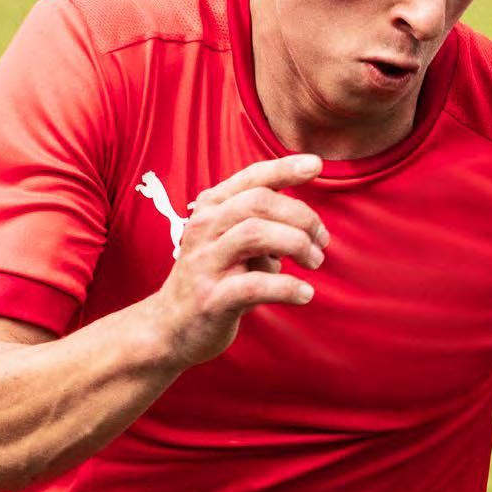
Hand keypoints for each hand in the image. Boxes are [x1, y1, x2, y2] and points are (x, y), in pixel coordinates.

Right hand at [145, 155, 329, 368]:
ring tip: (315, 262)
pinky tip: (304, 293)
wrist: (170, 327)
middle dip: (301, 217)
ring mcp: (206, 263)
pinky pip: (256, 285)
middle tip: (322, 241)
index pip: (251, 179)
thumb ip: (262, 226)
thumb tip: (309, 225)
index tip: (315, 164)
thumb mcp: (231, 242)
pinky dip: (288, 287)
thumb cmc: (213, 278)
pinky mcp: (213, 298)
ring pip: (256, 235)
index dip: (285, 168)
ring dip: (297, 245)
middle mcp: (204, 229)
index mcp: (211, 209)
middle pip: (259, 203)